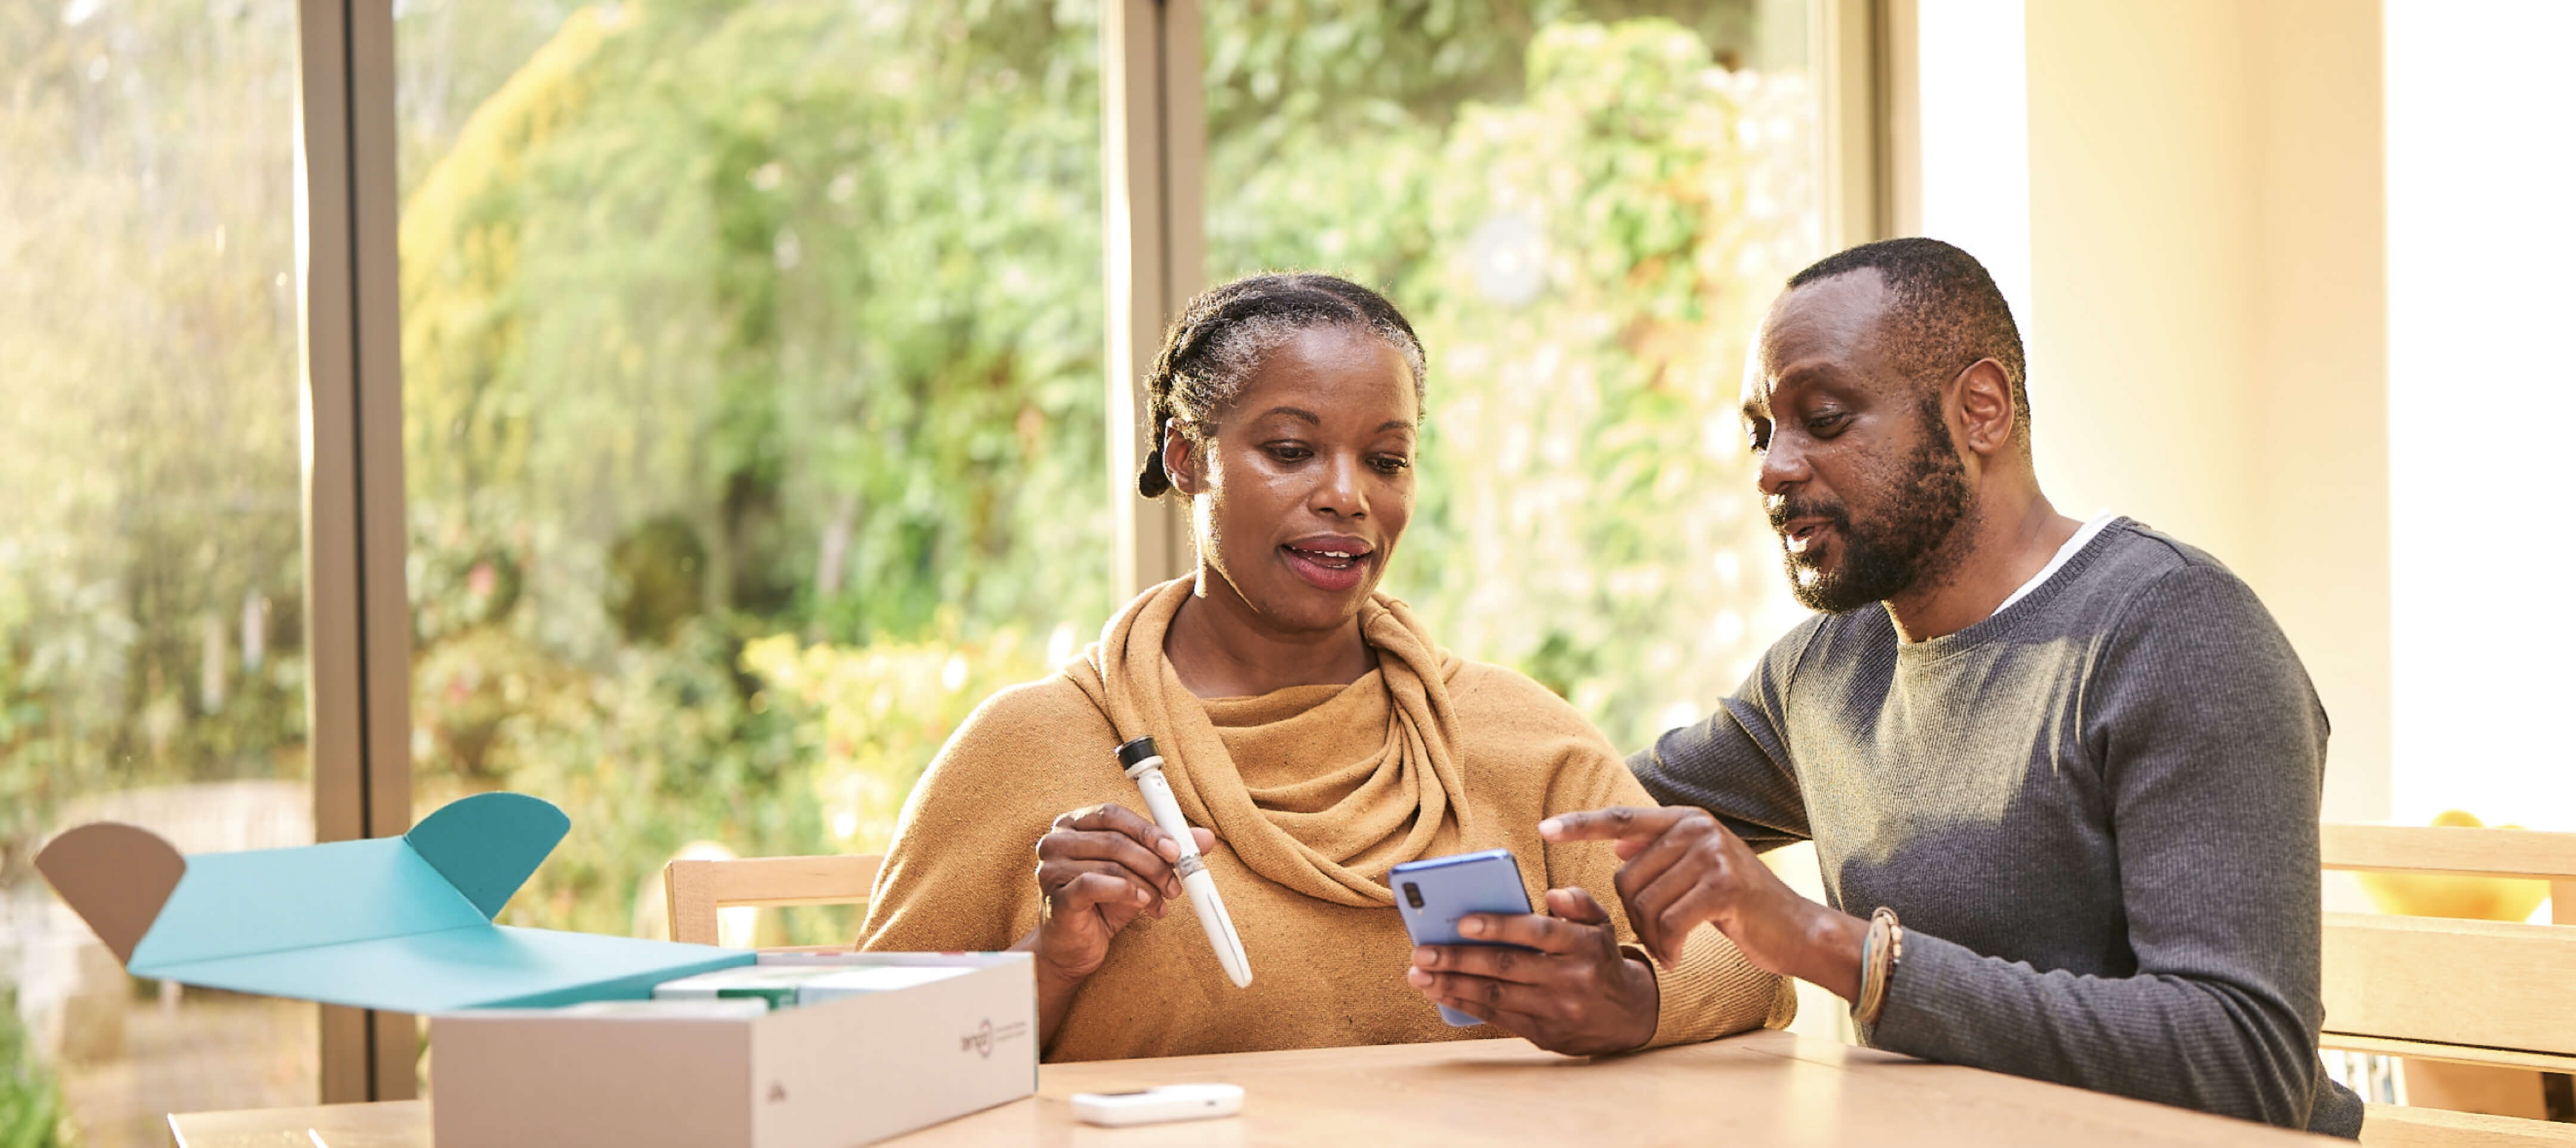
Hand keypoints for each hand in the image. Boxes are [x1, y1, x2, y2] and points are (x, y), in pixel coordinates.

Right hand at [1021, 803, 1215, 986]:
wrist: (1074, 948)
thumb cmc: (1102, 904)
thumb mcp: (1138, 873)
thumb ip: (1166, 852)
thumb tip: (1204, 838)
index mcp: (1072, 825)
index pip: (1113, 815)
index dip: (1149, 830)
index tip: (1177, 848)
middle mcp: (1055, 842)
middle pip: (1115, 840)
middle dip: (1154, 862)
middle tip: (1177, 882)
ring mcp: (1050, 870)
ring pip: (1111, 865)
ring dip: (1147, 883)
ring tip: (1162, 900)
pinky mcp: (1056, 898)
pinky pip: (1095, 885)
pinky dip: (1127, 892)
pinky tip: (1144, 904)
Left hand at [1405, 887, 1659, 1055]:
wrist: (1629, 1016)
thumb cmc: (1599, 959)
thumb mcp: (1601, 925)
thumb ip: (1579, 903)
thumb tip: (1552, 895)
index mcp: (1584, 945)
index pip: (1538, 932)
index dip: (1499, 927)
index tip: (1462, 922)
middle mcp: (1571, 979)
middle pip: (1507, 967)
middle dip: (1459, 959)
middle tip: (1422, 951)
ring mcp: (1557, 1011)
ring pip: (1496, 995)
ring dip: (1452, 985)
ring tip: (1419, 974)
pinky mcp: (1545, 1035)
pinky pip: (1499, 1018)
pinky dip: (1466, 1005)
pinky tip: (1440, 993)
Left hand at [1542, 807, 1864, 999]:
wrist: (1795, 929)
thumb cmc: (1738, 906)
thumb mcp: (1698, 872)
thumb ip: (1660, 856)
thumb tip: (1618, 846)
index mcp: (1684, 820)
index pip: (1619, 819)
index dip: (1580, 826)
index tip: (1545, 830)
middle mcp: (1697, 828)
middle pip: (1627, 877)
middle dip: (1635, 916)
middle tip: (1661, 936)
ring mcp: (1712, 854)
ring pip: (1645, 903)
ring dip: (1654, 937)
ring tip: (1673, 947)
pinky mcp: (1723, 887)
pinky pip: (1670, 923)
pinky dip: (1669, 948)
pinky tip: (1680, 957)